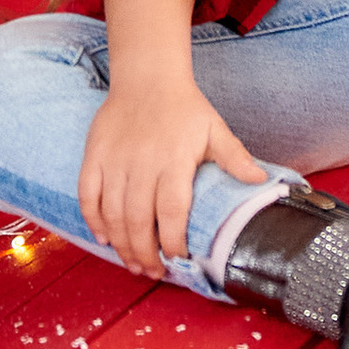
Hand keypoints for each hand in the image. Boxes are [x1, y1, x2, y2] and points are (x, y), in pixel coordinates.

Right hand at [78, 64, 264, 281]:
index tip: (179, 259)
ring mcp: (114, 160)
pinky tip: (105, 239)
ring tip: (133, 264)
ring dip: (121, 245)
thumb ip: (235, 157)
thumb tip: (261, 182)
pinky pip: (87, 195)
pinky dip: (93, 221)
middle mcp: (141, 163)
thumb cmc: (185, 107)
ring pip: (112, 213)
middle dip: (145, 254)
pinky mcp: (94, 155)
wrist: (147, 76)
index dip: (173, 242)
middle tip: (153, 272)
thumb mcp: (215, 129)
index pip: (171, 212)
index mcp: (174, 160)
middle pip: (138, 220)